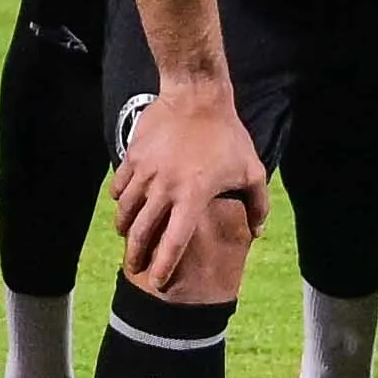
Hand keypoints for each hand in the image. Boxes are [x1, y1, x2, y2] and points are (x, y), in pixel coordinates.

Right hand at [106, 81, 263, 299]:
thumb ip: (258, 205)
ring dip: (125, 228)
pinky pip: (119, 185)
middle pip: (142, 232)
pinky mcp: (133, 156)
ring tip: (127, 237)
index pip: (174, 241)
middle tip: (134, 268)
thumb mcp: (252, 170)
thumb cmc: (227, 134)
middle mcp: (164, 188)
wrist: (197, 95)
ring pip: (125, 210)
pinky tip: (123, 203)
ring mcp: (145, 172)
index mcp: (192, 196)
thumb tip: (257, 232)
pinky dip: (119, 199)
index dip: (164, 265)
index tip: (157, 283)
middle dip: (136, 255)